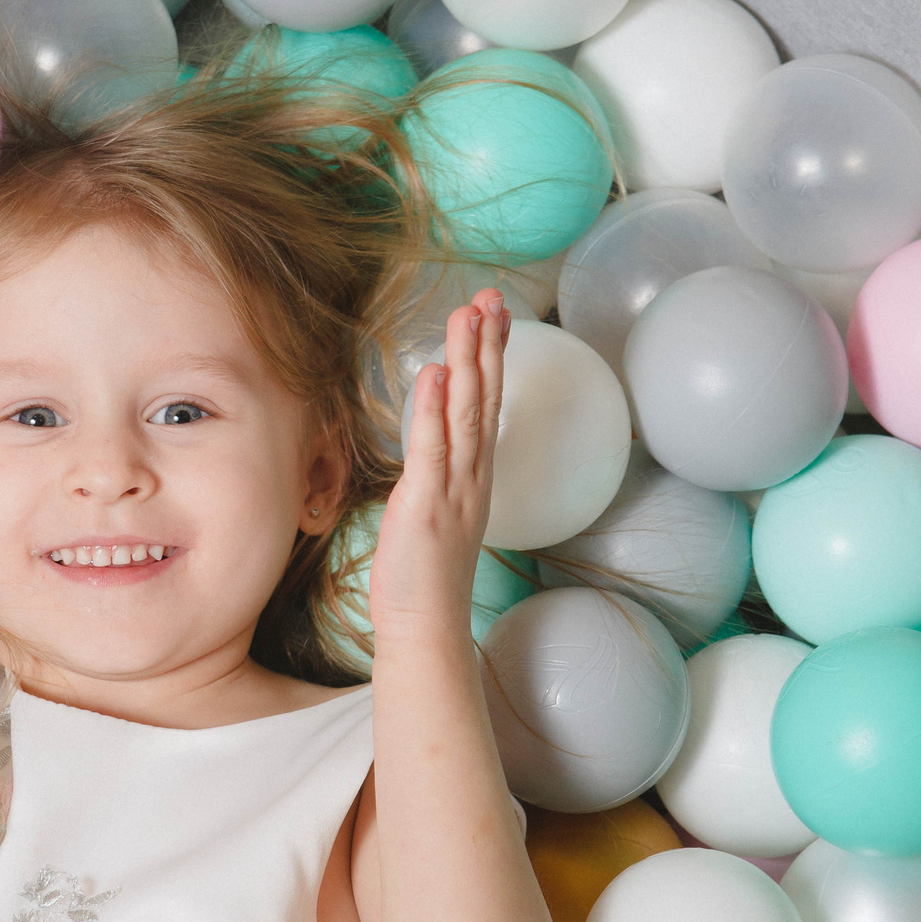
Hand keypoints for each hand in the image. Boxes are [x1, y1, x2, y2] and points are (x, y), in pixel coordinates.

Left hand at [366, 288, 507, 645]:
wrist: (426, 627)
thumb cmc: (424, 573)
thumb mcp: (434, 509)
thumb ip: (437, 469)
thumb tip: (432, 432)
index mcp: (474, 473)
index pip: (489, 402)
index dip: (493, 355)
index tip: (496, 312)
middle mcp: (472, 474)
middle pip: (486, 397)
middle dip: (489, 343)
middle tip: (493, 294)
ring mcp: (454, 488)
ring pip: (466, 413)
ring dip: (468, 361)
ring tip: (469, 315)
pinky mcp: (427, 504)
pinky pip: (432, 450)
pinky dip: (434, 410)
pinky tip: (437, 373)